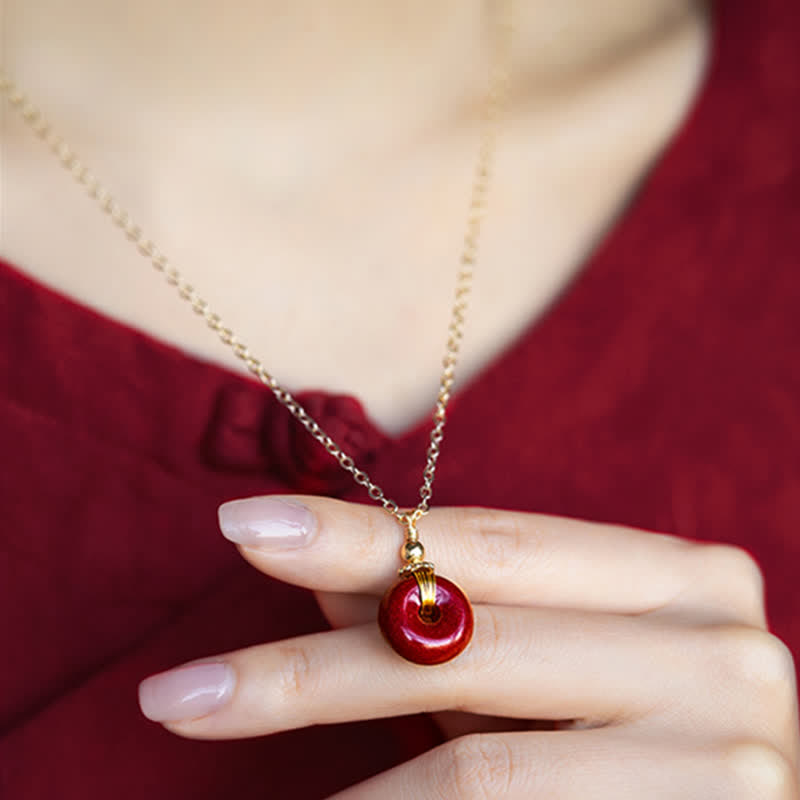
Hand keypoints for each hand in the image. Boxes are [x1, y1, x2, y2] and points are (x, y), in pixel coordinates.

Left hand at [138, 496, 799, 798]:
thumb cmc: (637, 743)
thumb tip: (330, 568)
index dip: (365, 533)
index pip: (496, 544)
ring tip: (218, 738)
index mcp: (689, 580)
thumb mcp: (545, 664)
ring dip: (330, 749)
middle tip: (183, 687)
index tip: (247, 525)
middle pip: (472, 644)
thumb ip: (457, 611)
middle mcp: (726, 652)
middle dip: (309, 664)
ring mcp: (734, 754)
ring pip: (476, 760)